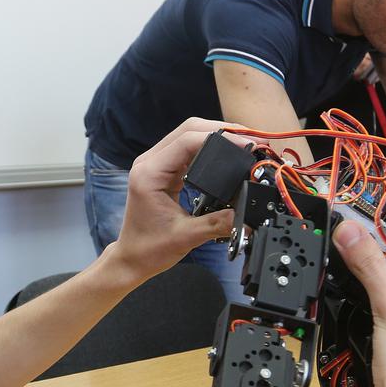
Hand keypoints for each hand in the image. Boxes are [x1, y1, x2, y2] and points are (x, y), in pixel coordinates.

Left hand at [109, 119, 237, 281]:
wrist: (132, 258)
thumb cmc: (148, 248)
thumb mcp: (187, 237)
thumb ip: (218, 224)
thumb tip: (247, 216)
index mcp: (150, 173)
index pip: (188, 140)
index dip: (221, 138)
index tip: (246, 144)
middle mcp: (150, 162)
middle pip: (190, 128)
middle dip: (223, 130)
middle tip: (252, 139)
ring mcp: (156, 163)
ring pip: (190, 134)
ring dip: (218, 135)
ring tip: (244, 143)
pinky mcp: (164, 169)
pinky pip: (189, 148)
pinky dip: (210, 147)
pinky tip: (227, 153)